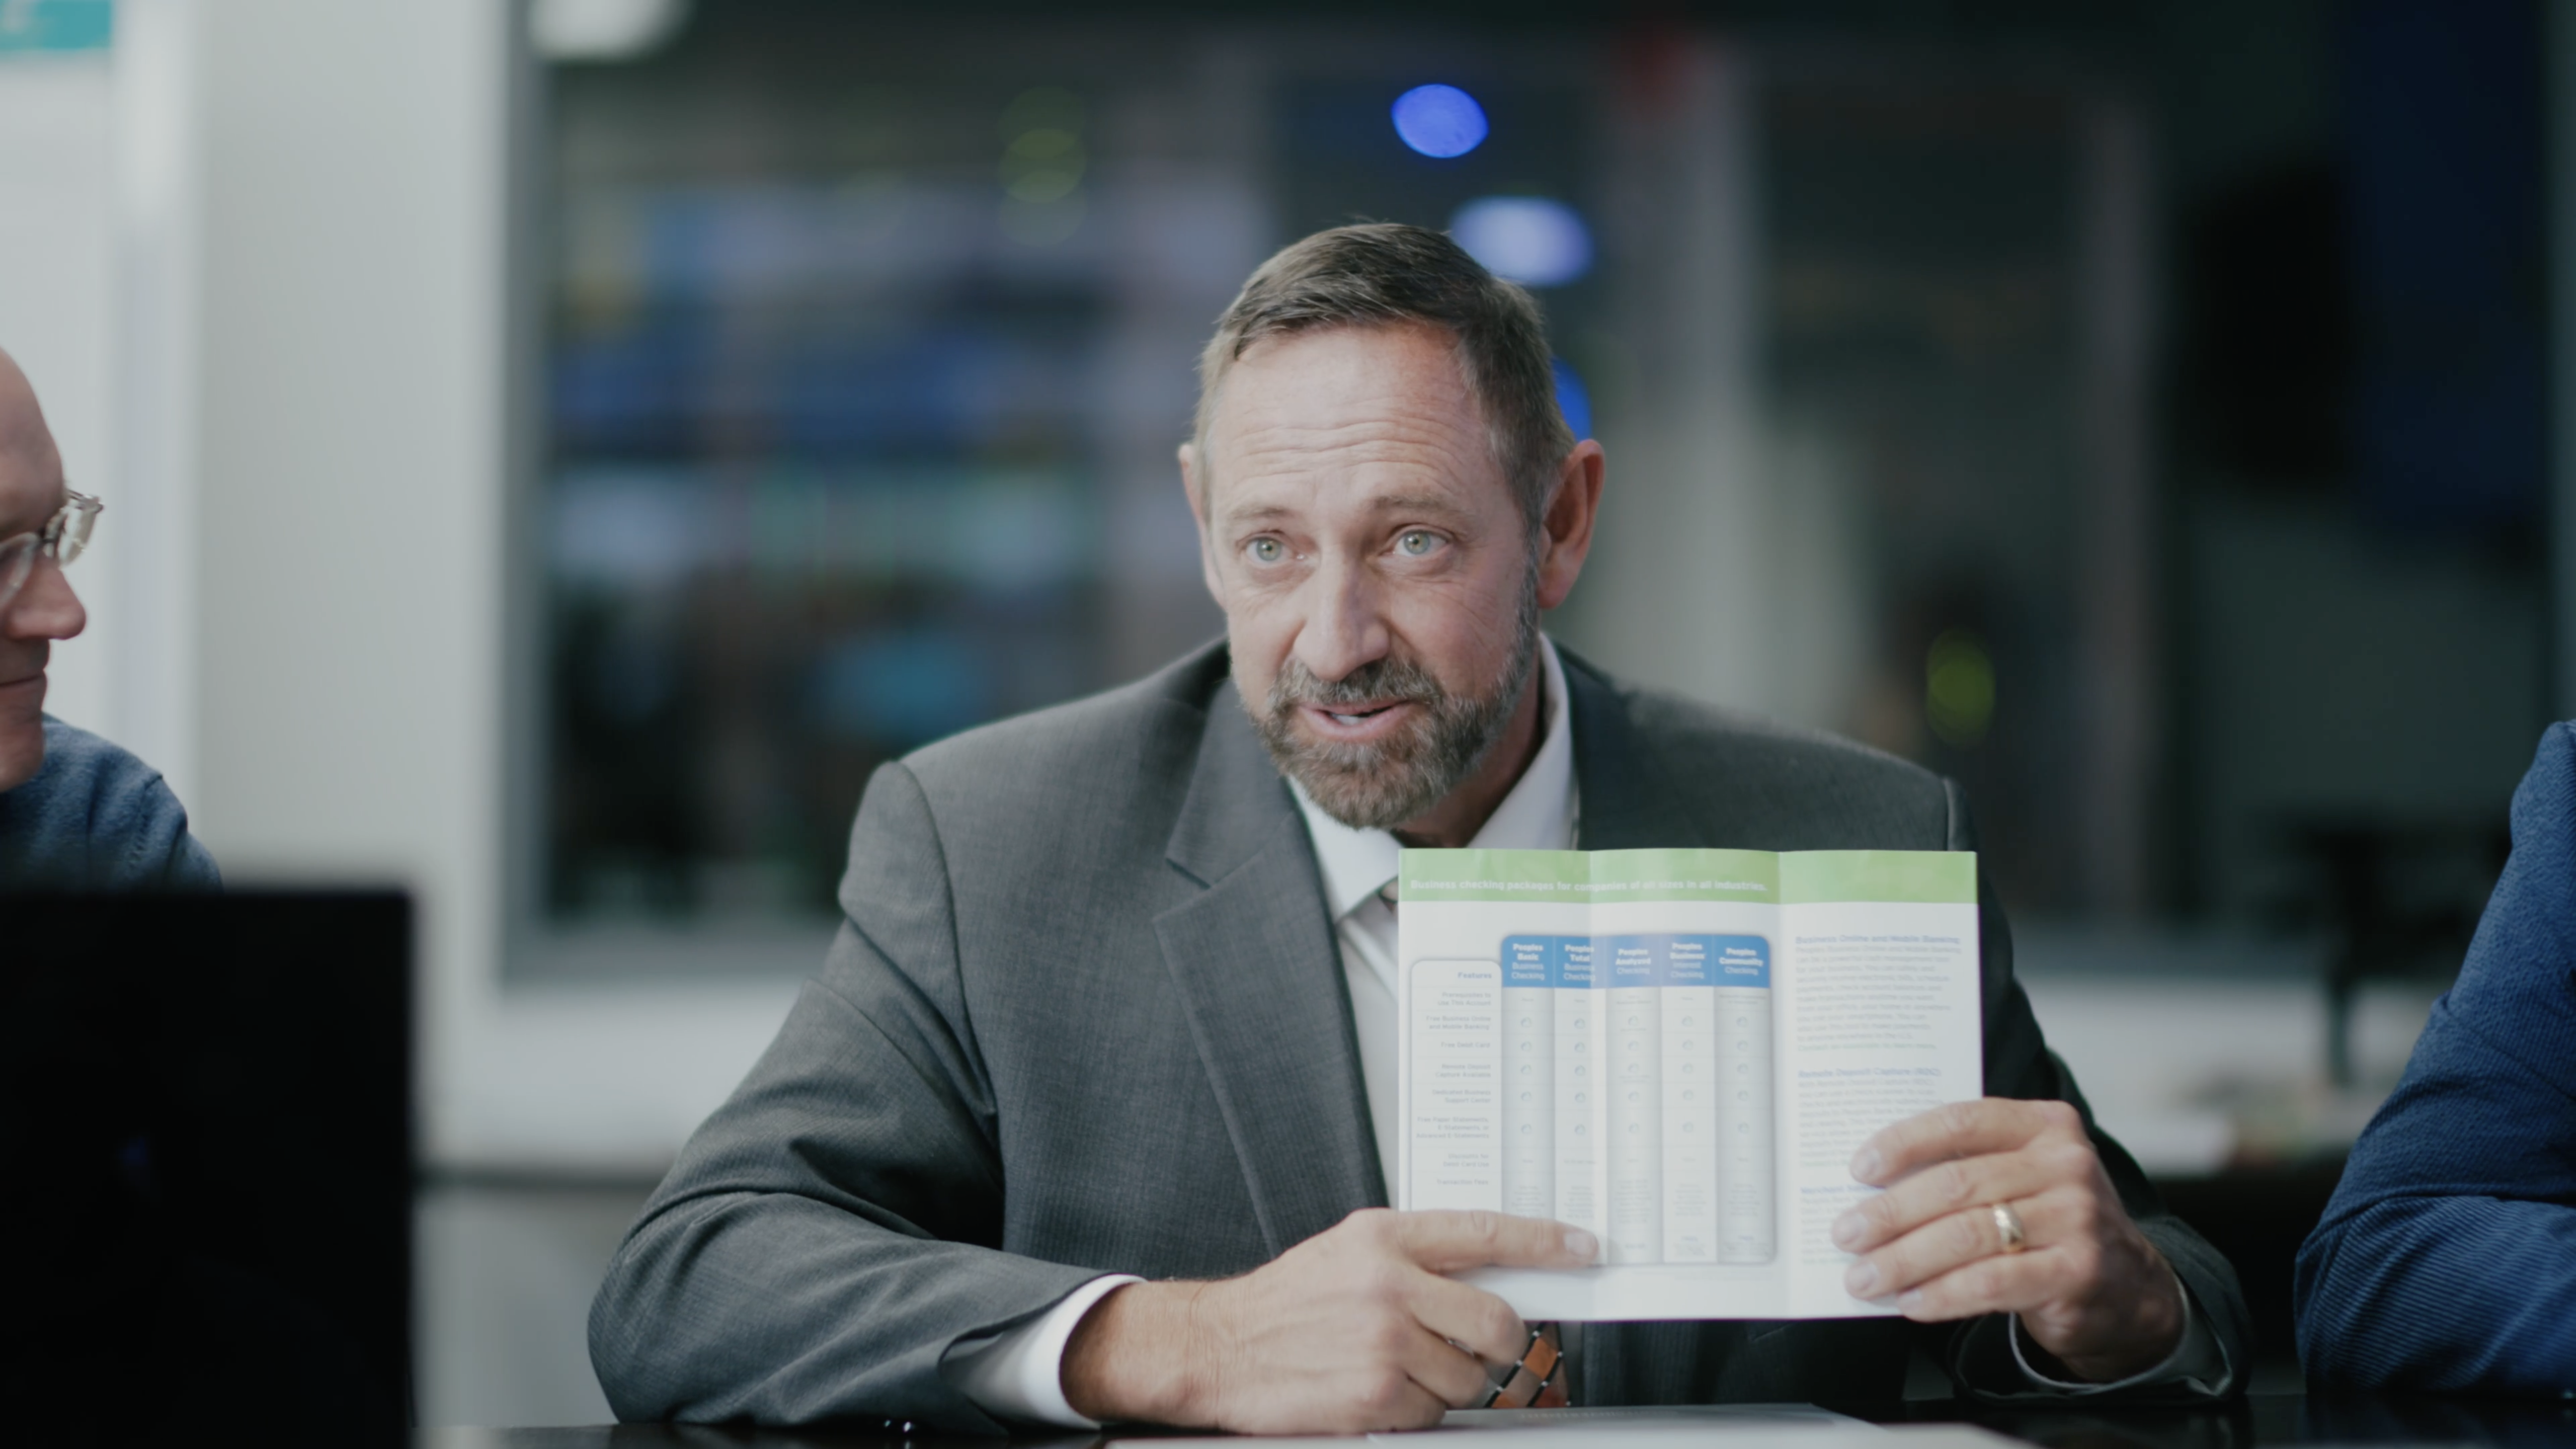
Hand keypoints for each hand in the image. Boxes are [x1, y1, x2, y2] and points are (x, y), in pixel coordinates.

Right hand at [1060, 1207, 1596, 1432]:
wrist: (1220, 1346)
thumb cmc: (1286, 1301)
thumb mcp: (1349, 1250)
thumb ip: (1417, 1254)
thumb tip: (1490, 1269)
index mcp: (1384, 1237)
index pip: (1486, 1232)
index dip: (1545, 1241)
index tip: (1583, 1247)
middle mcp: (1389, 1285)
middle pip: (1495, 1320)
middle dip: (1498, 1342)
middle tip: (1477, 1345)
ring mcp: (1384, 1343)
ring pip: (1469, 1376)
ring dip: (1448, 1382)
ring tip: (1400, 1366)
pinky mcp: (1374, 1395)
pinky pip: (1432, 1414)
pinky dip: (1415, 1410)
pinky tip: (1378, 1389)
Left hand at [1830, 1098, 2184, 1381]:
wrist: (2128, 1286)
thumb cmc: (2051, 1223)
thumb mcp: (2023, 1177)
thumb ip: (1968, 1167)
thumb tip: (1873, 1188)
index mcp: (2046, 1125)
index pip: (1961, 1122)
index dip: (1903, 1142)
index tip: (1859, 1170)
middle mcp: (2066, 1165)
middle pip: (1956, 1184)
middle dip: (1890, 1213)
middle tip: (1846, 1234)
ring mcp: (2077, 1218)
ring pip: (1967, 1235)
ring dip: (1904, 1260)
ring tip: (1864, 1277)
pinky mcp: (2077, 1272)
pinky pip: (1991, 1282)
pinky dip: (1942, 1293)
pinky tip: (1911, 1302)